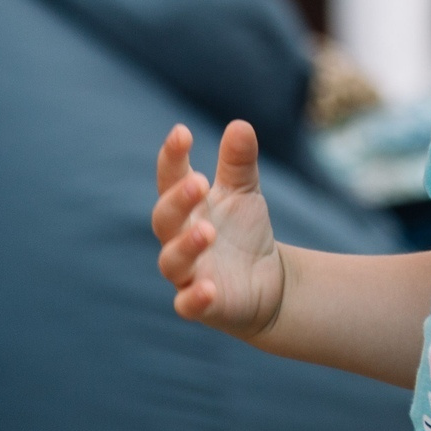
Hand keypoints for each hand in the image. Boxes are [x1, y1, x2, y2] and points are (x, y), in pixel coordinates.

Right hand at [151, 121, 286, 338]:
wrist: (266, 282)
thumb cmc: (243, 231)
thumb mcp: (244, 191)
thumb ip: (238, 161)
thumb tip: (240, 125)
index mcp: (187, 206)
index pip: (170, 178)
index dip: (172, 156)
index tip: (182, 132)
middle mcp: (178, 238)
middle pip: (164, 218)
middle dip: (178, 200)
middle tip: (198, 182)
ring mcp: (187, 273)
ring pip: (171, 261)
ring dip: (186, 245)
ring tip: (207, 231)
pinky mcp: (200, 305)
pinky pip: (188, 304)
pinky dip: (195, 297)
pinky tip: (209, 288)